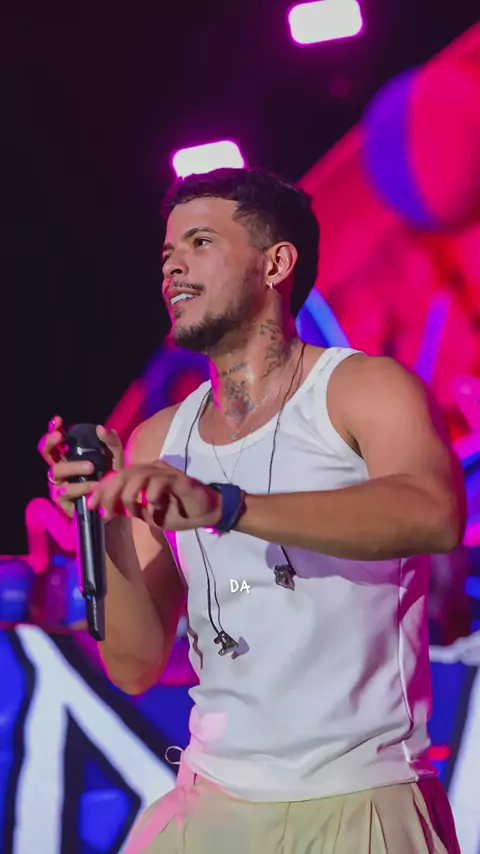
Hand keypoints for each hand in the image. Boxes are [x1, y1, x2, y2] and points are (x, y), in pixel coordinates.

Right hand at [37, 415, 123, 517]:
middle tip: (61, 437)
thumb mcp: (115, 459)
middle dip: (50, 442)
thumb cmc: (111, 480)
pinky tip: (94, 485)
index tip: (58, 421)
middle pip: (46, 452)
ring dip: (73, 467)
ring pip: (56, 471)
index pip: (57, 441)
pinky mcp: (63, 502)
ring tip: (91, 468)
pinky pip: (67, 491)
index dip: (53, 429)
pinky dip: (82, 487)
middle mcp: (61, 469)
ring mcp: (60, 485)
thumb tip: (101, 428)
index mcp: (69, 456)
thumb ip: (111, 442)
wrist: (116, 508)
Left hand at [87, 461, 221, 531]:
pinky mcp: (178, 479)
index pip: (116, 476)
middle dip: (109, 493)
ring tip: (132, 511)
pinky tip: (153, 508)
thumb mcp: (146, 512)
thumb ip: (129, 507)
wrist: (205, 514)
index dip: (101, 489)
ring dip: (130, 495)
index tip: (90, 505)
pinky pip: (159, 482)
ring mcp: (165, 472)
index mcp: (142, 474)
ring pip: (138, 475)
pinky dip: (152, 496)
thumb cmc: (177, 511)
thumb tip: (107, 509)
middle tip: (106, 512)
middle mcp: (152, 468)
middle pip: (123, 473)